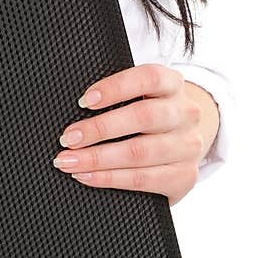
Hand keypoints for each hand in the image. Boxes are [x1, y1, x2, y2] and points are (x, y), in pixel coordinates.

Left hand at [52, 63, 206, 206]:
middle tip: (68, 138)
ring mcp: (188, 146)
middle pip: (143, 117)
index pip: (149, 78)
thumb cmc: (149, 116)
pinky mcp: (185, 176)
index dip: (115, 88)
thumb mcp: (142, 97)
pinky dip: (110, 178)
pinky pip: (143, 179)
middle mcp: (186, 113)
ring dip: (98, 159)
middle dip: (99, 129)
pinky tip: (88, 176)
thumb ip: (116, 98)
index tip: (84, 101)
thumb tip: (78, 109)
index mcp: (173, 84)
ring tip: (70, 161)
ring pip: (140, 152)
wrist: (184, 144)